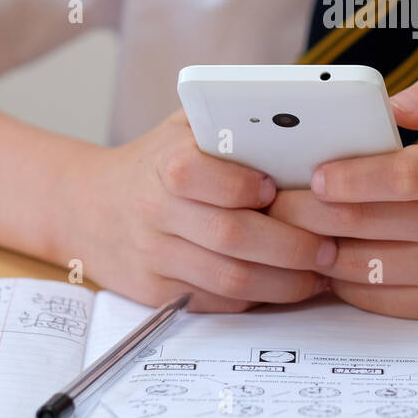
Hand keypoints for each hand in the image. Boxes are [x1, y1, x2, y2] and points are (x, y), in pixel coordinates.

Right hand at [54, 109, 335, 311]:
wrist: (88, 208)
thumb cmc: (157, 161)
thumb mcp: (183, 127)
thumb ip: (230, 120)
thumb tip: (299, 114)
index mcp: (165, 163)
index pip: (199, 175)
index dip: (243, 186)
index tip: (277, 188)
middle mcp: (155, 211)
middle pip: (230, 236)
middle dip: (290, 245)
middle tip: (330, 246)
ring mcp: (154, 256)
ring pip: (229, 279)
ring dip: (283, 282)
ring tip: (319, 272)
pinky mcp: (156, 293)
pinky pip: (216, 302)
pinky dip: (256, 299)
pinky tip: (285, 287)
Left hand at [268, 74, 417, 318]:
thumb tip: (390, 104)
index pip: (403, 177)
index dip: (352, 177)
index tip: (314, 173)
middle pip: (366, 223)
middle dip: (308, 212)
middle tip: (273, 200)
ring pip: (361, 265)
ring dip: (314, 248)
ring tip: (287, 228)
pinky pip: (373, 297)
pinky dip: (337, 279)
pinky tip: (321, 256)